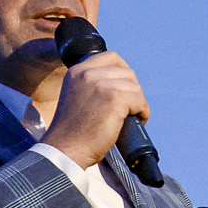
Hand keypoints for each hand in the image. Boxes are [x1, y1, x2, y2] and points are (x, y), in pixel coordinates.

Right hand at [43, 50, 149, 169]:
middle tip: (128, 107)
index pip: (110, 57)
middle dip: (132, 90)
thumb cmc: (73, 130)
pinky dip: (143, 112)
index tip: (125, 85)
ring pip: (135, 88)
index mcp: (77, 71)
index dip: (123, 69)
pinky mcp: (115, 99)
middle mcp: (88, 74)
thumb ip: (91, 84)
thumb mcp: (76, 96)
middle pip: (127, 73)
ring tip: (131, 117)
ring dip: (138, 103)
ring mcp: (102, 85)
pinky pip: (140, 101)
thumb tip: (121, 81)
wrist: (65, 150)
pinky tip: (137, 121)